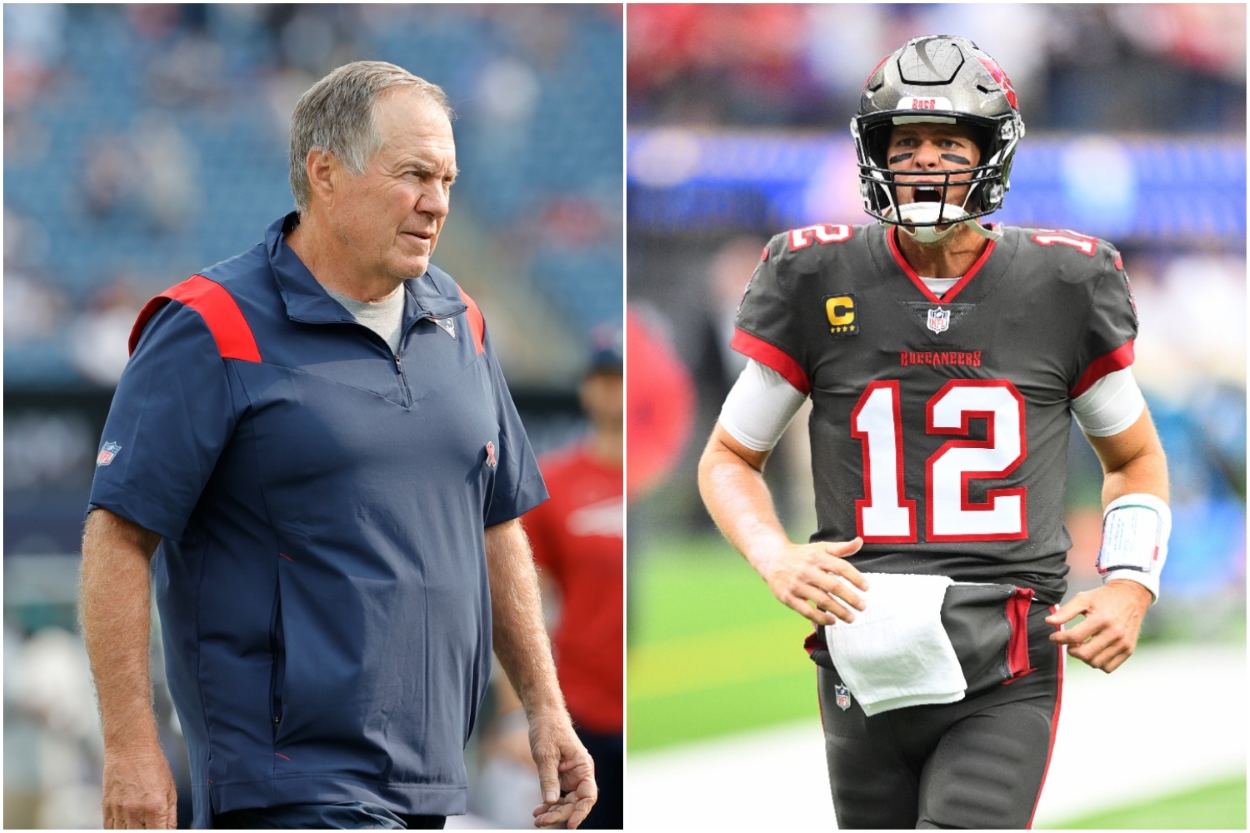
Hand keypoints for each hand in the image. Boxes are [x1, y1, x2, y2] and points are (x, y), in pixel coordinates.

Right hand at [101, 746, 176, 828]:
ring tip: (139, 825)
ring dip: (133, 831)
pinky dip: (117, 830)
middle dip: (147, 832)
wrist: (130, 748)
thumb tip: (171, 831)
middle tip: (150, 826)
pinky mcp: (107, 807)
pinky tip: (125, 827)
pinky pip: (110, 828)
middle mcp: (136, 811)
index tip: (161, 832)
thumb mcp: (171, 789)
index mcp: (155, 806)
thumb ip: (171, 815)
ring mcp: (119, 810)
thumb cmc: (153, 765)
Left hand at [527, 710, 596, 828]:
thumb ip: (548, 778)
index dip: (581, 812)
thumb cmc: (548, 729)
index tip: (571, 825)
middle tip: (542, 822)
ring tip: (537, 820)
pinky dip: (549, 805)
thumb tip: (550, 802)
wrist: (542, 715)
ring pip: (566, 802)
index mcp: (583, 767)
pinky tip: (538, 811)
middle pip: (575, 803)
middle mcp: (580, 774)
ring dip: (553, 813)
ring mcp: (570, 777)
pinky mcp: (560, 777)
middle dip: (560, 814)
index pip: (588, 795)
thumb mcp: (546, 754)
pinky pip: (557, 796)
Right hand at [759, 538, 867, 625]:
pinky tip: (833, 621)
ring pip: (822, 600)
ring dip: (839, 611)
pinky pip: (806, 611)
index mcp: (817, 557)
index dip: (855, 577)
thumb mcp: (820, 548)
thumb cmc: (801, 555)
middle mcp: (807, 570)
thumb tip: (860, 542)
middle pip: (833, 586)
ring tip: (851, 618)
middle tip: (863, 607)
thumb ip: (841, 548)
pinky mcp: (787, 597)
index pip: (841, 567)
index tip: (867, 588)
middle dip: (850, 598)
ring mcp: (797, 585)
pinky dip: (821, 618)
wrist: (771, 558)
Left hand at [1046, 580, 1151, 672]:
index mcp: (1102, 619)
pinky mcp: (1129, 650)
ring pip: (1096, 663)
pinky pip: (1109, 667)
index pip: (1074, 637)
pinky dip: (1097, 663)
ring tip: (1081, 646)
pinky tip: (1094, 651)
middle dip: (1071, 650)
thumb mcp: (1083, 598)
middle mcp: (1114, 633)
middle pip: (1085, 654)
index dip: (1059, 639)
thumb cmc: (1104, 597)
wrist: (1131, 596)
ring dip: (1084, 658)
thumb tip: (1048, 622)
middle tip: (1069, 643)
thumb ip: (1065, 611)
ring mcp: (1123, 643)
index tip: (1054, 637)